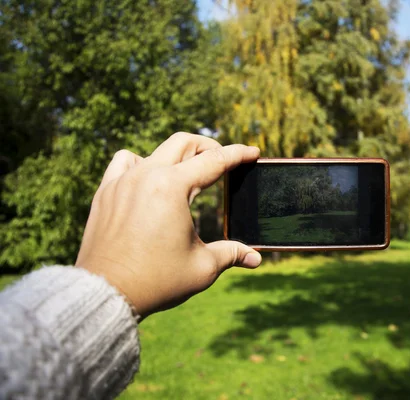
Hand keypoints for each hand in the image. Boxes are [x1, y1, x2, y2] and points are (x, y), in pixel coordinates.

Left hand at [75, 132, 261, 318]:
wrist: (106, 293)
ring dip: (177, 155)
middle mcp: (146, 176)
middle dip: (209, 147)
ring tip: (187, 171)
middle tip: (223, 160)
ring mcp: (122, 181)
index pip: (214, 161)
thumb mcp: (202, 267)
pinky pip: (124, 162)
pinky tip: (148, 178)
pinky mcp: (105, 192)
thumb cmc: (156, 281)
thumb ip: (232, 254)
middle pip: (184, 143)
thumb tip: (255, 259)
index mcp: (173, 188)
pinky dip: (142, 163)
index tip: (253, 152)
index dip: (238, 155)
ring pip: (155, 151)